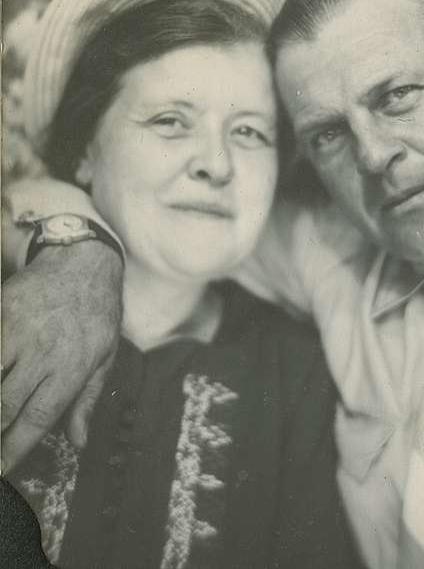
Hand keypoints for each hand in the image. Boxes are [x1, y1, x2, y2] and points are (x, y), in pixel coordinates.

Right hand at [2, 240, 122, 470]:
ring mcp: (16, 329)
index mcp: (71, 366)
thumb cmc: (97, 312)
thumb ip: (87, 399)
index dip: (14, 449)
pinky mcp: (0, 310)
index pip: (36, 418)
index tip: (1, 470)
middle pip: (5, 404)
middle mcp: (41, 351)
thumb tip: (78, 440)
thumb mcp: (105, 355)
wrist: (83, 261)